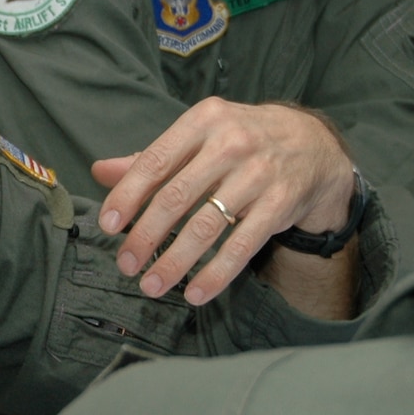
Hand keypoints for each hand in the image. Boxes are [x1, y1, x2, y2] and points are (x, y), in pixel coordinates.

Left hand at [93, 98, 355, 306]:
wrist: (313, 144)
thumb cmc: (241, 140)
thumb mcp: (199, 136)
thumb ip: (151, 158)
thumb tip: (100, 171)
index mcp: (203, 121)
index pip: (155, 161)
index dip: (128, 196)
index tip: (108, 226)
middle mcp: (231, 142)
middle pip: (176, 197)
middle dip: (145, 235)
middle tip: (126, 264)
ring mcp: (259, 173)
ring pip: (207, 226)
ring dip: (175, 262)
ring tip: (152, 285)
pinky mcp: (281, 203)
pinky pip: (242, 246)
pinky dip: (216, 274)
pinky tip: (195, 293)